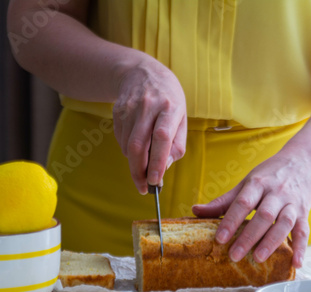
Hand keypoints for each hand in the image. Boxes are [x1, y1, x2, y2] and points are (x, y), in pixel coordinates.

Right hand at [113, 55, 186, 193]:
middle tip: (143, 187)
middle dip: (139, 171)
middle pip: (138, 146)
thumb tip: (164, 168)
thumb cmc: (168, 100)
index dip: (157, 161)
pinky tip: (137, 143)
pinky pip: (121, 140)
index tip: (155, 181)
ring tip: (144, 161)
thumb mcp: (182, 118)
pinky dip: (128, 150)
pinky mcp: (117, 112)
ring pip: (127, 146)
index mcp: (170, 107)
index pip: (162, 137)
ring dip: (134, 162)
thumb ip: (177, 145)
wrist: (142, 72)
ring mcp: (130, 108)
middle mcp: (148, 106)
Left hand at [192, 146, 310, 267]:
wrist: (303, 161)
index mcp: (257, 184)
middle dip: (248, 237)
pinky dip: (301, 247)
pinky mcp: (305, 213)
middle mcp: (276, 193)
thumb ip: (223, 201)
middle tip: (234, 255)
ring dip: (272, 241)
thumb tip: (195, 211)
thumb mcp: (246, 183)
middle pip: (263, 216)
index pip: (242, 203)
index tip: (219, 239)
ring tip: (259, 258)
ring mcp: (292, 203)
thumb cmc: (269, 175)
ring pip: (283, 223)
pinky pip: (304, 231)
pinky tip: (296, 263)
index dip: (230, 221)